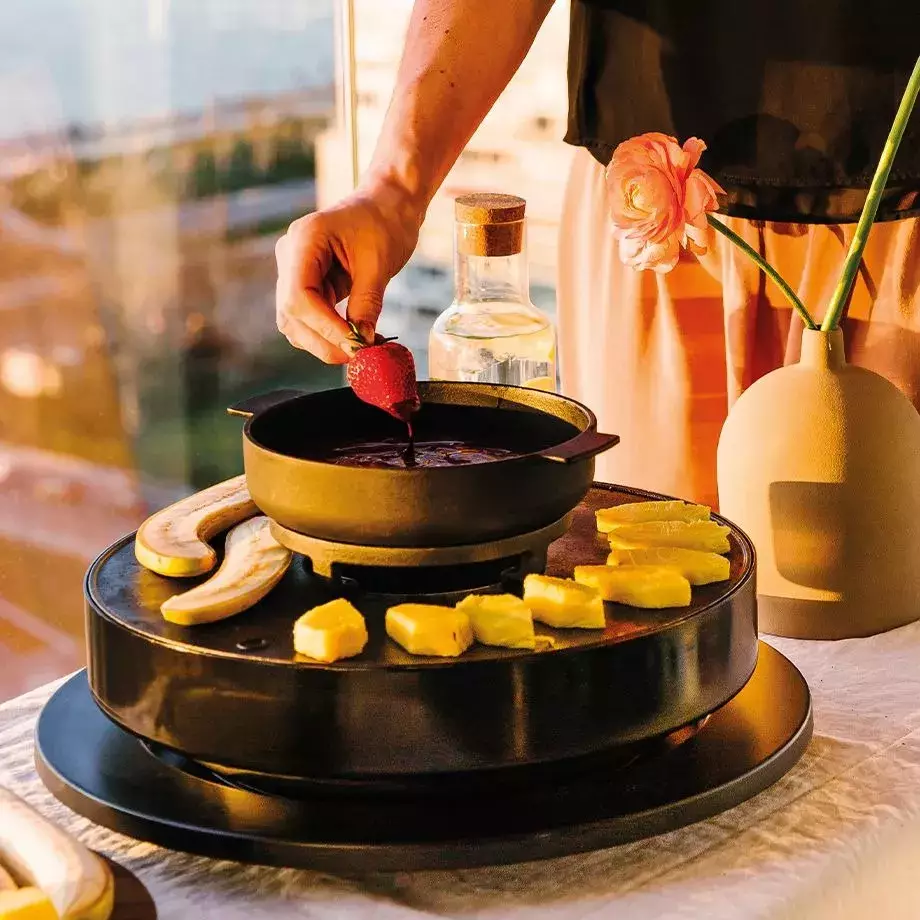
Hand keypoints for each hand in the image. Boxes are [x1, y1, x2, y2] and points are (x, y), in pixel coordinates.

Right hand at [275, 180, 422, 363]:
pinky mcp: (305, 283)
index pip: (299, 296)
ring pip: (294, 321)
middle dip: (322, 340)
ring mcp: (293, 269)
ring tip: (357, 350)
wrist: (387, 205)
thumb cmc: (385, 222)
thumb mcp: (380, 264)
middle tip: (357, 356)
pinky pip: (306, 317)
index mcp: (304, 239)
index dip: (324, 326)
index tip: (354, 343)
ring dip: (322, 342)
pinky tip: (351, 340)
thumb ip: (366, 304)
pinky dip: (326, 334)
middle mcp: (290, 254)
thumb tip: (361, 343)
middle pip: (291, 313)